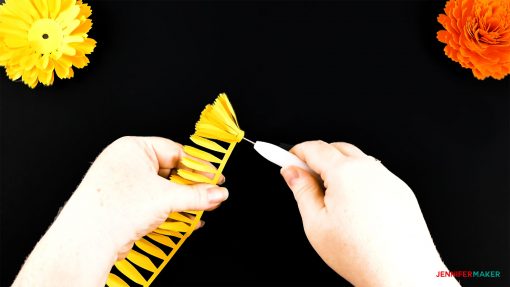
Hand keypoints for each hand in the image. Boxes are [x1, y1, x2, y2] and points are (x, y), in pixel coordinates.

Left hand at [13, 136, 227, 286]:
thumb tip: (217, 192)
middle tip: (210, 193)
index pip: (175, 151)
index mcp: (133, 148)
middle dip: (192, 185)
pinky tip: (185, 218)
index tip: (215, 177)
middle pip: (170, 171)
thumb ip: (197, 195)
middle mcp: (126, 163)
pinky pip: (153, 202)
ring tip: (200, 207)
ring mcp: (124, 184)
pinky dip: (170, 209)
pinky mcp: (124, 204)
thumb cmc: (113, 209)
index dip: (198, 166)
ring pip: (163, 189)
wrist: (86, 241)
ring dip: (183, 200)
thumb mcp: (166, 197)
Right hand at [280, 141, 459, 286]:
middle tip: (305, 178)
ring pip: (358, 161)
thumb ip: (301, 190)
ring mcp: (388, 179)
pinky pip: (375, 176)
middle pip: (337, 149)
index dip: (297, 152)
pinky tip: (356, 208)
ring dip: (340, 168)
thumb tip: (292, 172)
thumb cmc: (360, 254)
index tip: (288, 159)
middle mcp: (370, 169)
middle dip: (318, 157)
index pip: (315, 148)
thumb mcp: (316, 223)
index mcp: (346, 173)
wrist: (401, 274)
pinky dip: (360, 181)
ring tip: (332, 200)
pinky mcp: (401, 191)